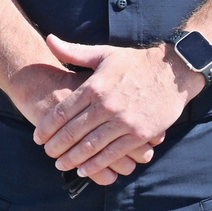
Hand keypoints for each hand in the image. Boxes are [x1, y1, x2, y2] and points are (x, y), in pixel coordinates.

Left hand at [31, 35, 203, 183]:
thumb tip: (48, 40)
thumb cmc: (136, 63)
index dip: (46, 128)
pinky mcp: (139, 134)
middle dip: (55, 147)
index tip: (37, 138)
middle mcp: (106, 105)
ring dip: (72, 159)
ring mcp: (123, 121)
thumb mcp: (104, 54)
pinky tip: (84, 170)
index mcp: (94, 86)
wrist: (173, 71)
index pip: (62, 112)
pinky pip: (112, 154)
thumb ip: (74, 52)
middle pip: (72, 133)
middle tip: (47, 154)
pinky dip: (95, 165)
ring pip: (90, 147)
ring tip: (61, 164)